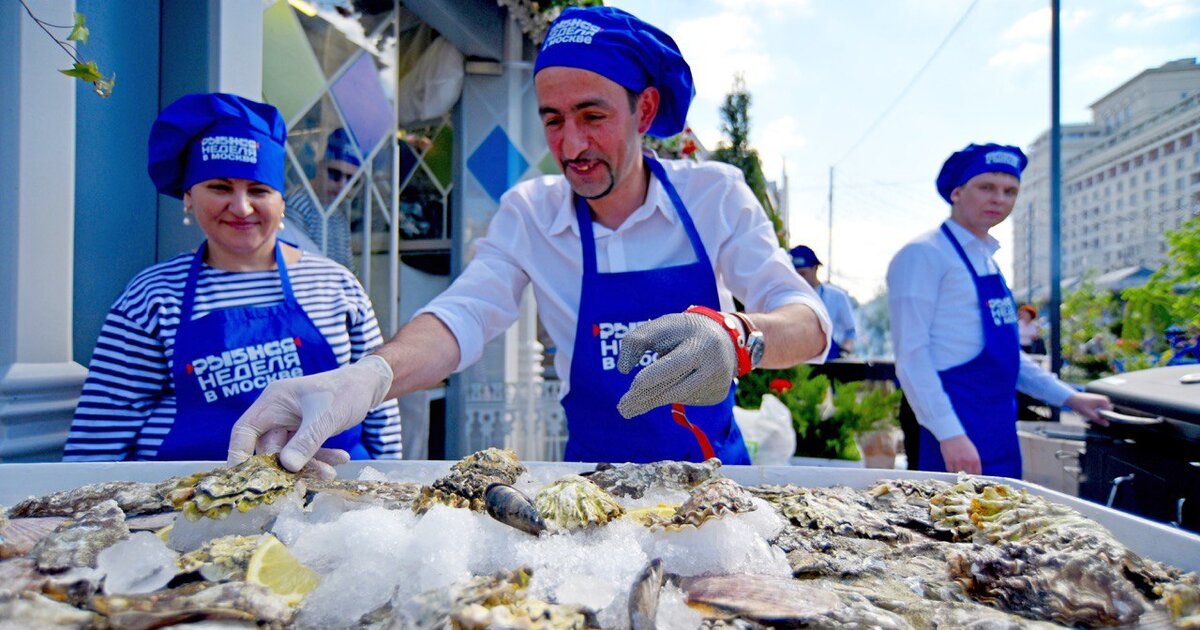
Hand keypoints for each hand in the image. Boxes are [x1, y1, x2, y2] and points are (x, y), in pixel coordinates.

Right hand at [227, 355, 393, 471]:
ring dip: (308, 466)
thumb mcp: (327, 417)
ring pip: (289, 455)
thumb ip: (307, 441)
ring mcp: (290, 423)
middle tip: (306, 482)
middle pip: (269, 449)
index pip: (244, 431)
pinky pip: (305, 452)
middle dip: (288, 468)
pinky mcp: (304, 432)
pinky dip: (320, 458)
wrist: (368, 385)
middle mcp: (276, 413)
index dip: (239, 455)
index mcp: (273, 401)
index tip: (246, 480)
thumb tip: (288, 467)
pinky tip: (340, 459)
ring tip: (330, 473)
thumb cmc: (346, 391)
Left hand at [615, 312, 736, 418]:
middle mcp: (714, 368)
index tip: (632, 387)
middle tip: (622, 408)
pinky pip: (687, 400)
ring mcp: (718, 384)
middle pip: (675, 389)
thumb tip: (622, 369)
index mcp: (701, 346)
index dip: (652, 377)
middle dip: (646, 398)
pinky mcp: (717, 395)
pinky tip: (660, 393)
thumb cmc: (685, 331)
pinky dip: (669, 397)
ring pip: (678, 397)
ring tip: (629, 408)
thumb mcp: (662, 326)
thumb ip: (637, 341)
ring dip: (652, 402)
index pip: (673, 366)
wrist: (725, 338)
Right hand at [939, 435, 980, 474]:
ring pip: (958, 474)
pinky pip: (950, 470)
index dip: (975, 477)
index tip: (973, 479)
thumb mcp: (973, 451)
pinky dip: (951, 470)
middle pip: (968, 475)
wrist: (952, 435)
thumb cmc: (963, 442)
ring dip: (958, 473)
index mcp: (975, 459)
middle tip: (964, 477)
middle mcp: (967, 462)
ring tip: (957, 471)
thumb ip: (974, 461)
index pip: (977, 473)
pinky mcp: (949, 461)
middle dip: (967, 476)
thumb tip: (975, 471)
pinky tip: (952, 468)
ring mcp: (957, 462)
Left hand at [1066, 392, 1112, 425]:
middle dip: (1099, 415)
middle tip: (1090, 414)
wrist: (1071, 398)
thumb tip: (1107, 424)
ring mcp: (1101, 398)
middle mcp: (1104, 398)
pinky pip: (1099, 408)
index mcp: (1104, 401)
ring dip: (1096, 413)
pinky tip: (1087, 409)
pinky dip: (1094, 410)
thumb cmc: (1079, 405)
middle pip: (1106, 412)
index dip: (1103, 417)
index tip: (1094, 417)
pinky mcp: (1097, 399)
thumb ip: (1098, 419)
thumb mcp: (1089, 414)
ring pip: (1102, 410)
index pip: (1109, 413)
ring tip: (1087, 411)